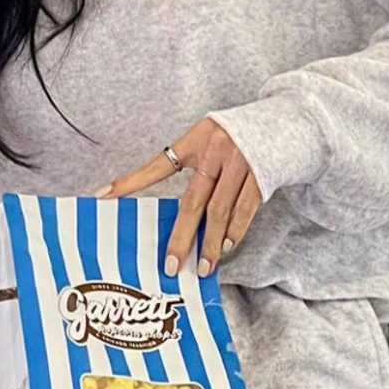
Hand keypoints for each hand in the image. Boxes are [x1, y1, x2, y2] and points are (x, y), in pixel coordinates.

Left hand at [95, 118, 262, 278]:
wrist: (285, 121)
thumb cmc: (239, 135)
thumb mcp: (209, 137)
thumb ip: (193, 163)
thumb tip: (176, 210)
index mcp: (195, 140)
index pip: (157, 165)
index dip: (131, 181)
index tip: (103, 195)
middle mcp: (215, 151)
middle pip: (193, 202)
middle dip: (181, 237)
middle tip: (172, 265)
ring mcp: (240, 164)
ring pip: (220, 212)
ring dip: (211, 243)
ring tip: (204, 266)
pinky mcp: (261, 176)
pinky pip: (245, 210)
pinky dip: (235, 230)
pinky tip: (226, 246)